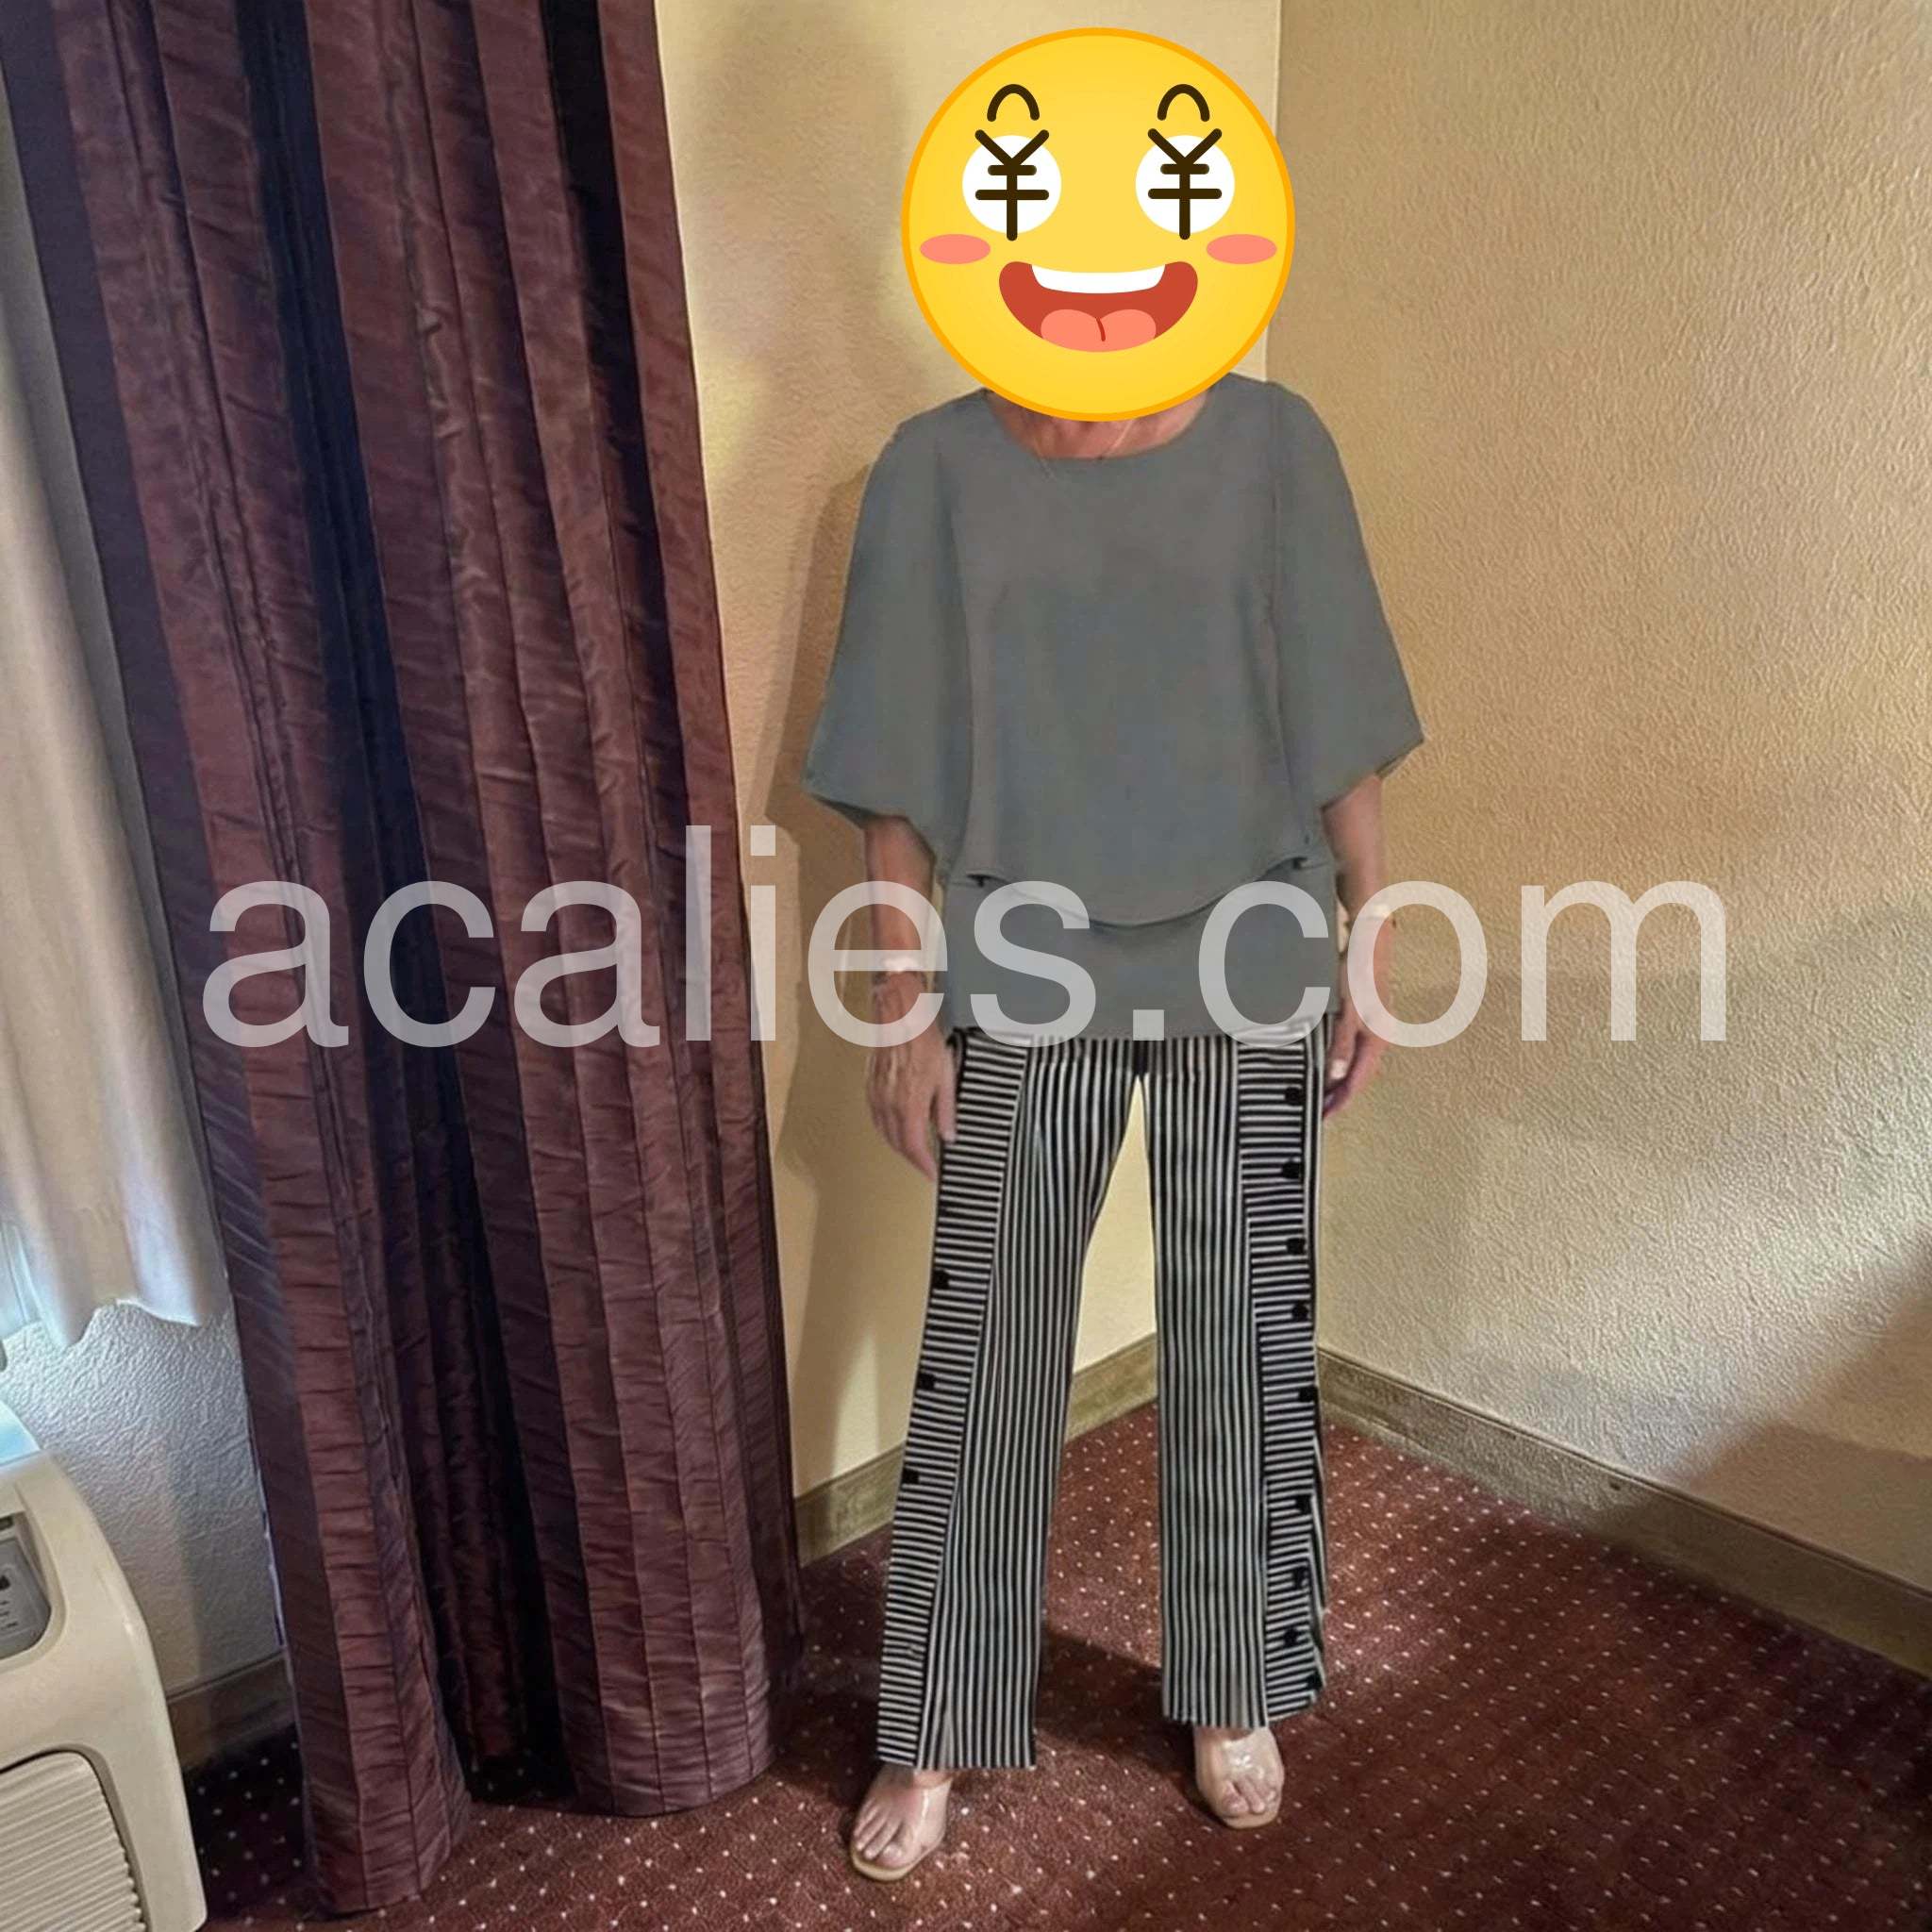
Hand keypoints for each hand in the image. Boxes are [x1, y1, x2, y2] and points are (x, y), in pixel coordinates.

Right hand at [866, 973, 957, 1180]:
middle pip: (897, 1144)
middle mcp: (889, 1105)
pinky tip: (895, 1129)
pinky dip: (886, 1130)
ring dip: (898, 1146)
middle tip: (925, 1165)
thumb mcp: (946, 1077)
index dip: (923, 1165)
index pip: (914, 1146)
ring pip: (884, 1133)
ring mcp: (876, 1097)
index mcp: (910, 1104)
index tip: (932, 1174)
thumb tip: (948, 1135)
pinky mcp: (870, 1088)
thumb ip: (946, 1110)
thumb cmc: (923, 1042)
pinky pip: (876, 1118)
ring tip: (913, 1151)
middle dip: (912, 1158)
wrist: (898, 1019)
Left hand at [1323, 916, 1394, 1116]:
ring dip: (1340, 1081)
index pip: (1357, 1080)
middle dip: (1340, 1096)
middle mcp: (1377, 1038)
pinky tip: (1328, 1066)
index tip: (1324, 1117)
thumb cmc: (1359, 973)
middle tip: (1318, 1113)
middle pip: (1358, 1076)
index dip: (1341, 1100)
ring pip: (1355, 1064)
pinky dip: (1340, 1063)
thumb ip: (1342, 1043)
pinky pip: (1351, 1050)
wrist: (1369, 941)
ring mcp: (1372, 1028)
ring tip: (1321, 1096)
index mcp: (1377, 1040)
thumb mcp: (1349, 1010)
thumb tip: (1337, 1077)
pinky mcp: (1363, 1019)